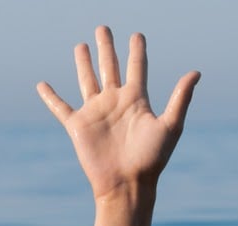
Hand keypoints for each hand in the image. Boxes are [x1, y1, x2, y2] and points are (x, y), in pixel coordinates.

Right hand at [37, 26, 199, 199]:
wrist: (128, 184)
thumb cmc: (151, 159)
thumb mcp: (171, 125)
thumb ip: (180, 98)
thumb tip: (196, 72)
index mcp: (137, 100)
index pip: (137, 67)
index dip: (137, 50)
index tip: (137, 35)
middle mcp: (115, 102)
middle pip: (110, 67)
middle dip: (106, 47)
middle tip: (103, 28)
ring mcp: (96, 112)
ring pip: (87, 80)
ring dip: (83, 63)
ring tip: (80, 46)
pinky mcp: (78, 126)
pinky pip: (60, 107)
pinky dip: (50, 97)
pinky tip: (42, 85)